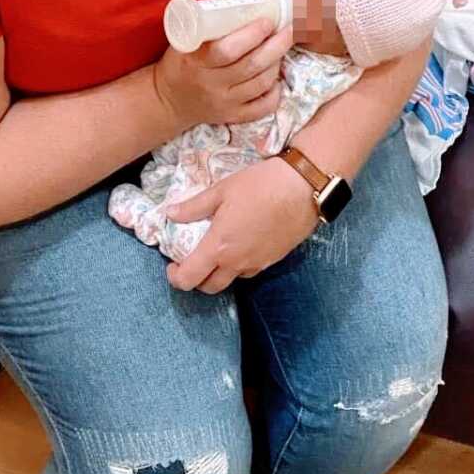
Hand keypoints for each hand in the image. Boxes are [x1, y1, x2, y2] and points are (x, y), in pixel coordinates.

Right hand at [155, 16, 293, 132]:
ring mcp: (224, 103)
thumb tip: (238, 1)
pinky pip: (262, 108)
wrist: (169, 101)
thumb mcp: (186, 40)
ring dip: (276, 63)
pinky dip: (274, 93)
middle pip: (251, 66)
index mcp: (197, 63)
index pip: (227, 50)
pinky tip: (276, 78)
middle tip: (288, 29)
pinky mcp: (232, 117)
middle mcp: (212, 85)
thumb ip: (210, 20)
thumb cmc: (181, 62)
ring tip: (282, 46)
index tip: (267, 20)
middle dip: (276, 45)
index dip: (251, 35)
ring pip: (260, 84)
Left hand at [164, 155, 319, 293]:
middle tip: (192, 261)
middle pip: (209, 287)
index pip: (189, 279)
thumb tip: (170, 213)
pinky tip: (241, 244)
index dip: (175, 277)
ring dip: (219, 273)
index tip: (172, 265)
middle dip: (196, 279)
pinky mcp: (274, 259)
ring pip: (232, 280)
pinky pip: (250, 270)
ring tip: (217, 251)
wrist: (302, 187)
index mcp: (219, 247)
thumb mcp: (222, 190)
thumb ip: (194, 206)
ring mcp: (258, 263)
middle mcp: (237, 262)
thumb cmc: (260, 185)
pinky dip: (239, 264)